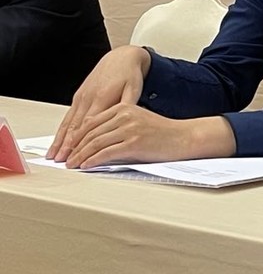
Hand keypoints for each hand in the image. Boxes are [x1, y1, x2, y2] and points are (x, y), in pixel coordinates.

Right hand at [49, 45, 151, 160]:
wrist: (120, 58)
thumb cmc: (129, 75)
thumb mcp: (134, 89)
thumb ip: (129, 105)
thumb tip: (126, 120)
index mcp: (102, 98)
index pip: (88, 124)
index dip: (81, 141)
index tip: (76, 154)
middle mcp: (88, 98)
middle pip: (74, 126)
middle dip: (66, 145)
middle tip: (61, 161)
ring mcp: (81, 97)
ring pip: (68, 122)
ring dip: (60, 139)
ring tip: (54, 155)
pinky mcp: (79, 97)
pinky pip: (68, 116)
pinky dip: (62, 130)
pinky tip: (58, 140)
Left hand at [61, 105, 233, 169]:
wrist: (185, 138)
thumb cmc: (164, 133)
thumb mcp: (139, 122)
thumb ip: (118, 125)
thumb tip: (96, 140)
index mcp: (124, 108)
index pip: (92, 121)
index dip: (77, 135)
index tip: (69, 146)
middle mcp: (125, 115)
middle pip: (90, 132)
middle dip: (75, 147)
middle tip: (66, 158)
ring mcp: (129, 128)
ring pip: (95, 143)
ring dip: (80, 155)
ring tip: (73, 164)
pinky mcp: (134, 143)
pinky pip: (106, 152)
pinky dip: (92, 160)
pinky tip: (86, 165)